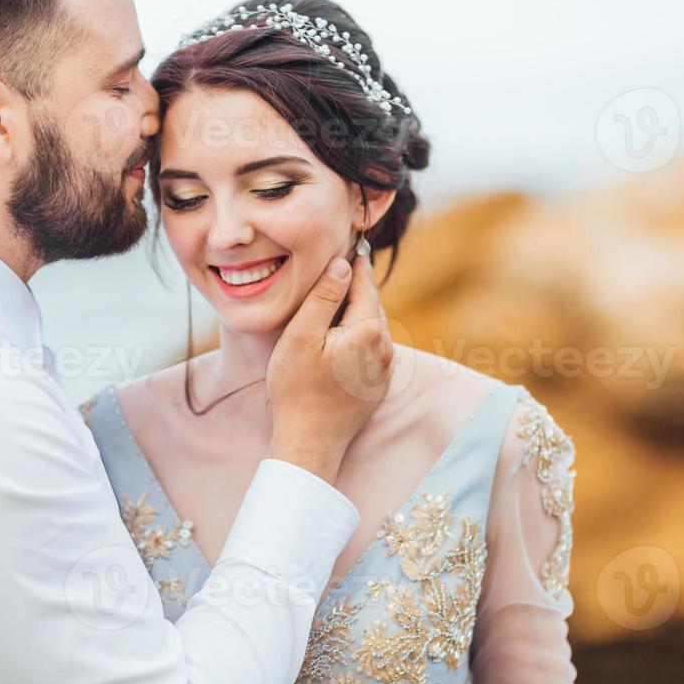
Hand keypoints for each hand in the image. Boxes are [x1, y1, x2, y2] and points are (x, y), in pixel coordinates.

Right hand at [267, 252, 393, 482]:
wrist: (309, 442)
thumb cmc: (298, 390)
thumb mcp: (302, 337)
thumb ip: (323, 297)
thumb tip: (342, 264)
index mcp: (369, 330)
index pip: (364, 283)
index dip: (355, 262)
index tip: (353, 241)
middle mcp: (385, 347)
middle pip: (370, 304)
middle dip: (354, 287)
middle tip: (340, 265)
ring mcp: (385, 368)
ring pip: (371, 326)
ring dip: (354, 313)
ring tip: (335, 299)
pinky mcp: (378, 384)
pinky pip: (370, 348)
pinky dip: (356, 336)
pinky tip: (337, 338)